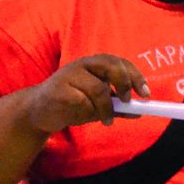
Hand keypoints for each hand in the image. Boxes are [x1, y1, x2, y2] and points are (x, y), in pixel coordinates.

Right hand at [25, 55, 149, 133]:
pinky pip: (83, 103)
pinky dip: (89, 113)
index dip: (135, 76)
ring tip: (106, 120)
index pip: (119, 63)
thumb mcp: (98, 104)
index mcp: (94, 64)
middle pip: (111, 67)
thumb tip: (140, 111)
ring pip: (99, 89)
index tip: (145, 94)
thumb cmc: (71, 103)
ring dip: (106, 108)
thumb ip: (118, 106)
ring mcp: (69, 76)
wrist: (38, 112)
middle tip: (127, 101)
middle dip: (125, 84)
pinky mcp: (59, 90)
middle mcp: (82, 65)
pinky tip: (80, 117)